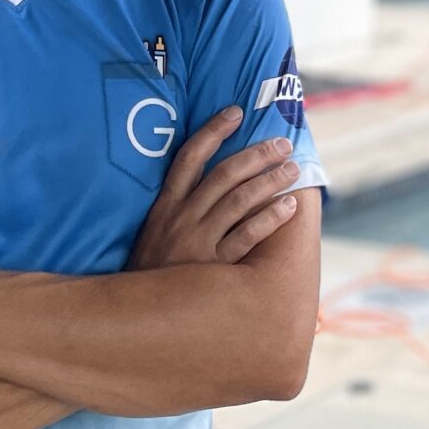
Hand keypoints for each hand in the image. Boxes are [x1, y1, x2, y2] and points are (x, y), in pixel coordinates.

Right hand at [128, 107, 302, 269]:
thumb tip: (207, 179)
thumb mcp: (154, 233)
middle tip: (283, 143)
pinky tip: (289, 206)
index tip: (236, 112)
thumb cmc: (154, 272)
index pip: (189, 157)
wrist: (135, 317)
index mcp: (165, 206)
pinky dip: (270, 218)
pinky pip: (247, 236)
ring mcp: (197, 242)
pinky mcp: (213, 268)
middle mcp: (181, 218)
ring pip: (240, 200)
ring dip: (270, 180)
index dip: (213, 131)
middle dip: (256, 154)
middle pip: (224, 174)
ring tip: (293, 169)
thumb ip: (176, 208)